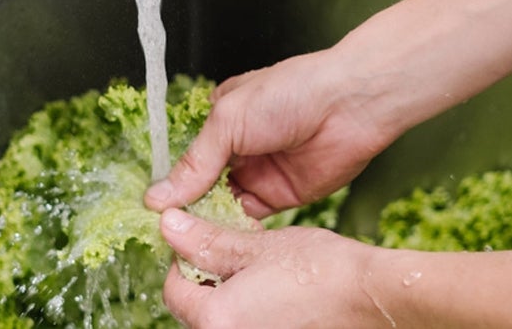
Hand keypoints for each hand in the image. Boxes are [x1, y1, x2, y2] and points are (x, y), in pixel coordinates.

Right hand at [146, 52, 387, 217]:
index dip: (172, 184)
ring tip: (184, 241)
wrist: (350, 106)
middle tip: (165, 232)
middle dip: (187, 207)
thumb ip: (195, 164)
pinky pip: (250, 218)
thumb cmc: (289, 95)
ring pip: (224, 205)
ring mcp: (259, 174)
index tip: (152, 210)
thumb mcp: (228, 122)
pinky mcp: (281, 196)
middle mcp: (239, 150)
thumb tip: (159, 195)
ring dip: (208, 221)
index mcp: (222, 123)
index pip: (189, 159)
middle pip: (204, 186)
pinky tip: (217, 240)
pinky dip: (234, 229)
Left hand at [159, 208, 383, 327]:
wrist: (373, 298)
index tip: (201, 241)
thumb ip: (208, 241)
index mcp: (217, 320)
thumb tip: (170, 225)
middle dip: (204, 278)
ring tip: (253, 269)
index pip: (175, 290)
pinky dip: (245, 308)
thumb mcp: (258, 248)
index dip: (183, 259)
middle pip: (194, 309)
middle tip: (229, 253)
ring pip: (219, 319)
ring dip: (225, 293)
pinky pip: (243, 326)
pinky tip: (269, 290)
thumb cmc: (321, 270)